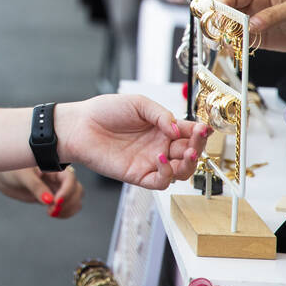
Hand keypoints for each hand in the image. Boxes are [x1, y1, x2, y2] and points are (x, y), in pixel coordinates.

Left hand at [0, 166, 83, 217]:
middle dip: (68, 202)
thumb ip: (36, 187)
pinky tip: (52, 213)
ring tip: (51, 213)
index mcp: (53, 164)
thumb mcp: (22, 176)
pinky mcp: (54, 197)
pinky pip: (68, 206)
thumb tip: (49, 201)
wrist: (2, 177)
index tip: (56, 202)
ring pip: (76, 198)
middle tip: (51, 210)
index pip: (69, 177)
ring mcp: (57, 186)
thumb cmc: (11, 170)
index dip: (67, 191)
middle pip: (77, 189)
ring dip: (68, 209)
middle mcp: (58, 175)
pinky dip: (65, 212)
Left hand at [56, 95, 207, 190]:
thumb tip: (177, 128)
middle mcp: (159, 146)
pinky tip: (160, 157)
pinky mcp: (138, 175)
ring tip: (188, 152)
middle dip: (198, 146)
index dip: (200, 132)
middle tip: (199, 138)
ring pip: (181, 171)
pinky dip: (166, 173)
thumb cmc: (104, 111)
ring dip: (189, 163)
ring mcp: (150, 162)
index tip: (205, 128)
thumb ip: (160, 114)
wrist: (79, 126)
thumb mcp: (137, 103)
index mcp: (162, 128)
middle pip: (189, 153)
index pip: (188, 133)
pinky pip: (160, 182)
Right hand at [218, 0, 285, 56]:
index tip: (219, 15)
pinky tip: (233, 51)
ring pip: (233, 29)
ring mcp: (256, 24)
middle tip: (219, 33)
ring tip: (225, 45)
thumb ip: (274, 15)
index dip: (223, 3)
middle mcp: (254, 8)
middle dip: (220, 22)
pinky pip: (243, 42)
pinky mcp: (261, 39)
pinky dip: (236, 47)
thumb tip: (252, 24)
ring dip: (226, 36)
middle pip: (229, 12)